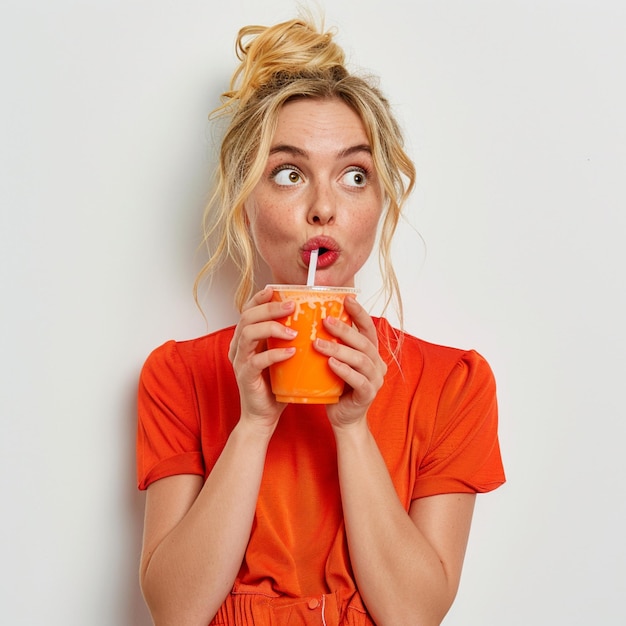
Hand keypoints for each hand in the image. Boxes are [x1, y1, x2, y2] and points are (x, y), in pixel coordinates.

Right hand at [228, 287, 296, 430]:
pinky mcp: (245, 376)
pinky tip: (291, 353)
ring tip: (294, 331)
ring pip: (248, 334)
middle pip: (248, 317)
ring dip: (272, 327)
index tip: (276, 289)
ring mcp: (240, 361)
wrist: (264, 415)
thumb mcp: (282, 355)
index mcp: (246, 338)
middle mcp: (239, 346)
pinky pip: (257, 360)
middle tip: (292, 307)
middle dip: (270, 308)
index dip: (260, 297)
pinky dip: (275, 354)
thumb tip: (312, 317)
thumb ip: (288, 337)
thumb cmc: (275, 385)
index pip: (248, 309)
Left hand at [314, 297, 386, 428]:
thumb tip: (312, 319)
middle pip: (363, 341)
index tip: (347, 298)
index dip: (359, 312)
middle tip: (324, 320)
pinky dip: (344, 371)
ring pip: (360, 359)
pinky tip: (330, 364)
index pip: (368, 328)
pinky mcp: (368, 395)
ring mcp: (375, 380)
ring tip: (318, 343)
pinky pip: (358, 380)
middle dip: (344, 329)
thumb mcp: (336, 361)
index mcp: (371, 353)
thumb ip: (333, 344)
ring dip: (339, 349)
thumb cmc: (338, 388)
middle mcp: (377, 364)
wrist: (344, 419)